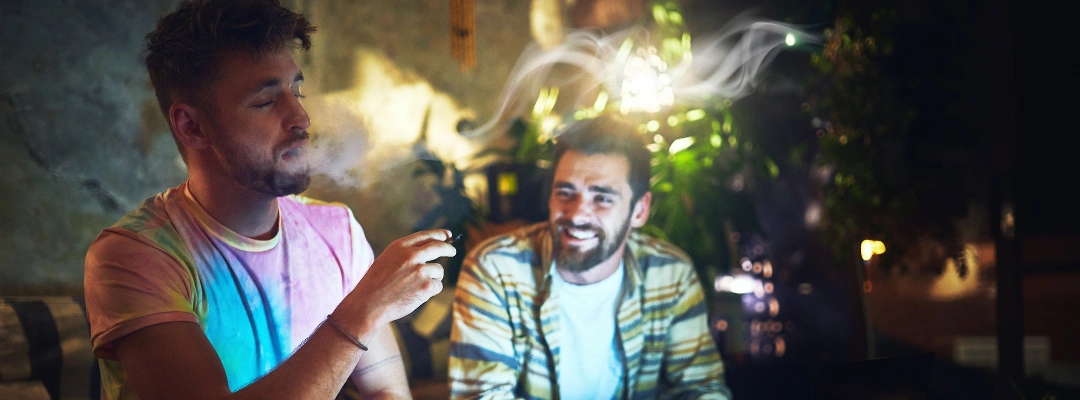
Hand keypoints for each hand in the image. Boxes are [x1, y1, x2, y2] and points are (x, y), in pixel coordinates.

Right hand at [337, 229, 455, 336]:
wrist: (368, 304)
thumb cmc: (375, 284)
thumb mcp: (388, 260)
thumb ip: (406, 254)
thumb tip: (431, 250)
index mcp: (400, 246)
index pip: (426, 235)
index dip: (439, 234)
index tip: (448, 235)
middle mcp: (411, 255)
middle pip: (439, 247)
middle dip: (448, 249)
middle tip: (452, 251)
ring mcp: (420, 270)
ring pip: (438, 271)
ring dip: (432, 278)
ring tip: (413, 288)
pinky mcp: (426, 286)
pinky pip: (437, 286)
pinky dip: (430, 291)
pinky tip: (415, 296)